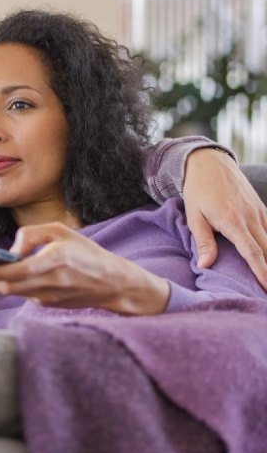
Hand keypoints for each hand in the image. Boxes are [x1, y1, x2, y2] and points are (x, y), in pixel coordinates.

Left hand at [0, 223, 169, 314]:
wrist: (114, 284)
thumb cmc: (86, 253)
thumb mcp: (60, 231)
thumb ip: (31, 235)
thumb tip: (10, 252)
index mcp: (54, 261)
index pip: (15, 272)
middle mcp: (50, 283)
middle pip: (8, 287)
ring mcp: (49, 297)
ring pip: (13, 293)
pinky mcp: (49, 304)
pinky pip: (24, 295)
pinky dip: (11, 286)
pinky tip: (2, 276)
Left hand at [183, 149, 266, 288]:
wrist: (209, 163)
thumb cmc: (197, 190)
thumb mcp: (194, 216)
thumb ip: (203, 241)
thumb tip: (205, 265)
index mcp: (233, 221)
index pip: (252, 252)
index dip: (262, 272)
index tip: (266, 288)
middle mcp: (251, 217)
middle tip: (266, 290)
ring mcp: (259, 211)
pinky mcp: (261, 207)